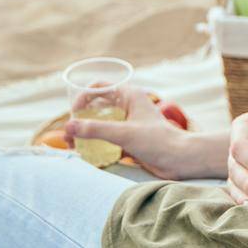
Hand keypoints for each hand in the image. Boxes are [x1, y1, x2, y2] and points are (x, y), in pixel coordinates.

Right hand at [63, 85, 200, 180]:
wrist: (180, 160)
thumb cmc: (158, 141)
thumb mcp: (123, 134)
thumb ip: (95, 130)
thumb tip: (67, 127)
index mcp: (130, 95)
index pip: (100, 87)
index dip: (83, 96)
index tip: (73, 113)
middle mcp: (128, 106)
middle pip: (97, 107)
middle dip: (81, 119)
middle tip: (69, 134)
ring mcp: (129, 123)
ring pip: (101, 124)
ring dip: (87, 133)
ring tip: (72, 145)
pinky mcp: (130, 140)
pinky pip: (108, 139)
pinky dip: (96, 144)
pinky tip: (86, 154)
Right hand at [224, 107, 247, 204]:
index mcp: (245, 127)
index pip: (240, 145)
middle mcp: (238, 148)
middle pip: (234, 166)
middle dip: (247, 181)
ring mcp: (239, 166)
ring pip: (234, 182)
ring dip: (245, 194)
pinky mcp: (243, 182)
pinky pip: (238, 193)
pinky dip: (244, 201)